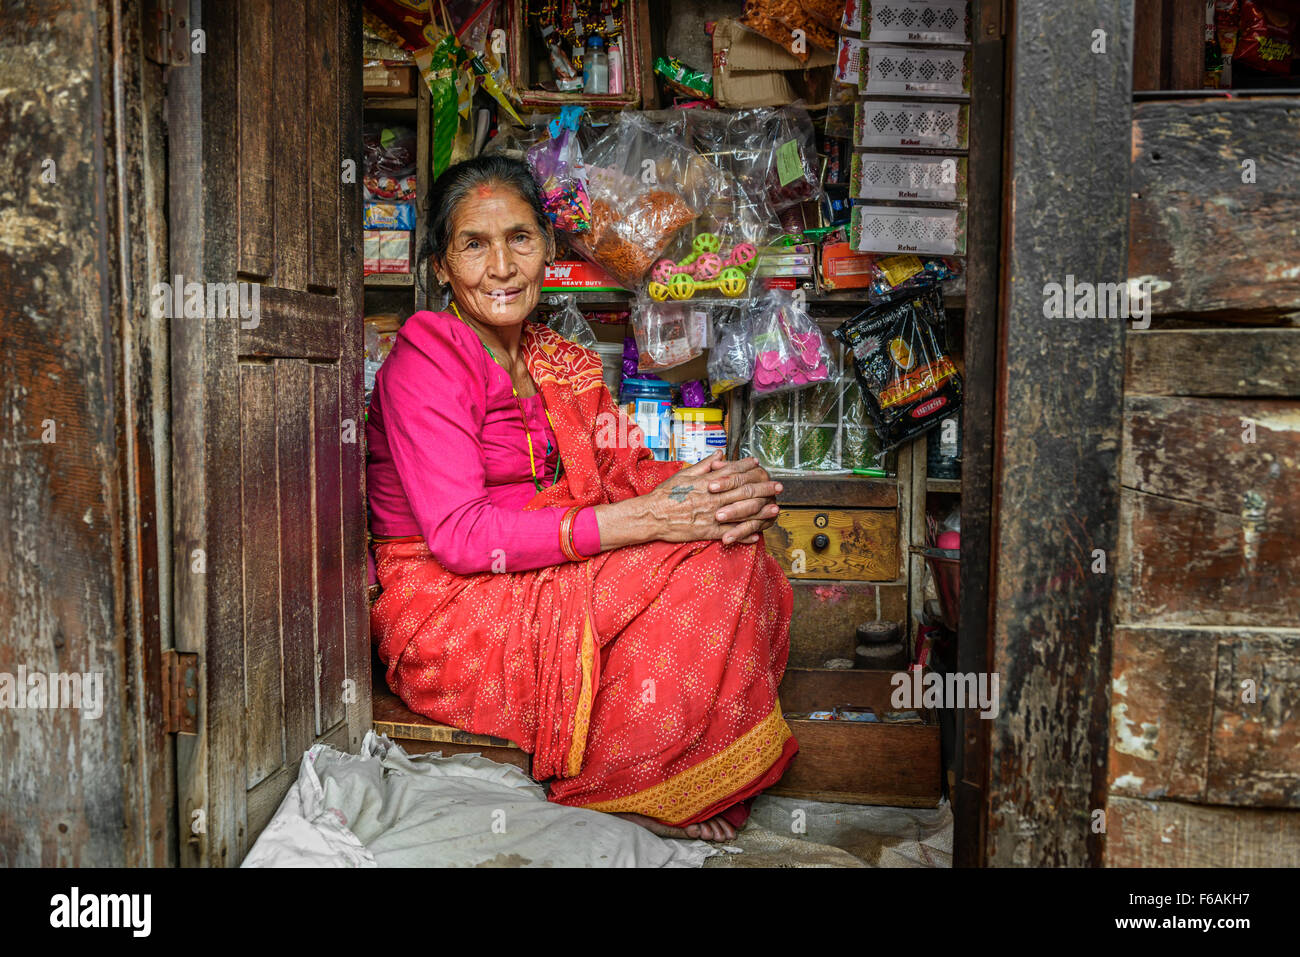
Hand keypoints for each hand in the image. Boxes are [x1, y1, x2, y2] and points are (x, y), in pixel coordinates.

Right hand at [646, 452, 782, 544]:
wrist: (652, 515)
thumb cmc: (665, 495)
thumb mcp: (684, 474)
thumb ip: (704, 465)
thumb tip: (719, 455)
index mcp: (706, 482)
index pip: (732, 472)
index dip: (747, 468)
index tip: (760, 465)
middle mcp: (712, 497)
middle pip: (742, 491)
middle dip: (763, 488)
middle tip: (778, 486)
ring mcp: (711, 514)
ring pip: (740, 512)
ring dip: (760, 511)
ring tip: (775, 509)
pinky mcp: (707, 531)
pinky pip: (729, 532)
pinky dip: (743, 534)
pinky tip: (756, 534)